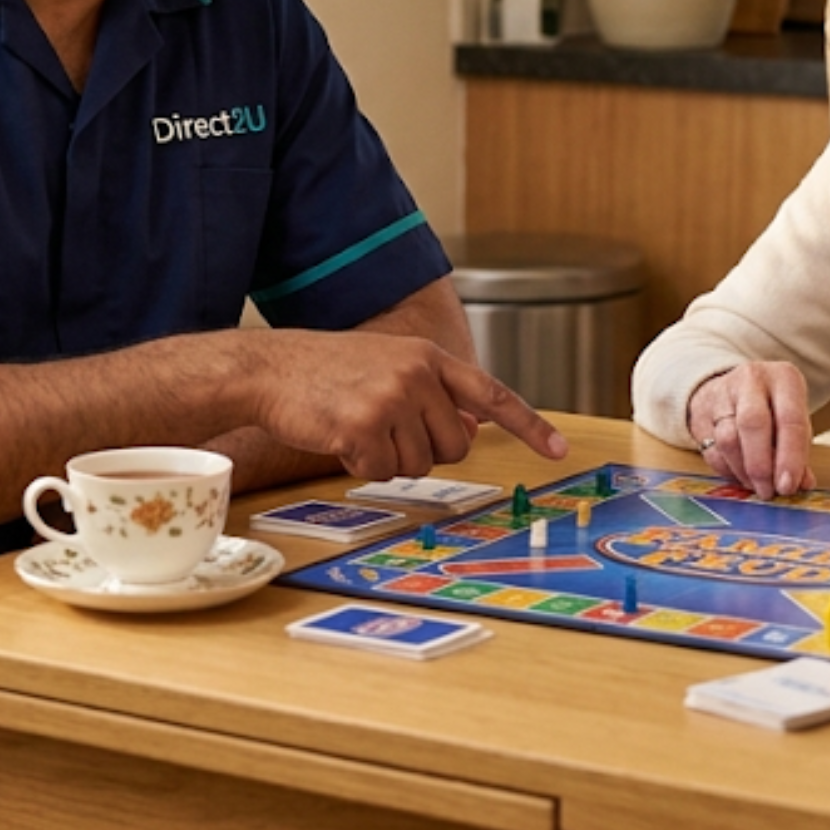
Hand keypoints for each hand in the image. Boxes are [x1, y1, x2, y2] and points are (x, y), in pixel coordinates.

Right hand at [251, 332, 566, 479]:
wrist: (269, 368)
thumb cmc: (326, 372)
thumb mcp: (388, 366)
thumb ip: (431, 393)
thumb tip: (469, 431)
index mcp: (429, 357)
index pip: (492, 394)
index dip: (529, 425)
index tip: (559, 451)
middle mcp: (418, 374)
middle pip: (454, 447)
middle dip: (424, 450)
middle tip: (384, 429)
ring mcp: (392, 398)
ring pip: (419, 465)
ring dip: (387, 459)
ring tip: (355, 424)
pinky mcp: (364, 425)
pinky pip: (381, 473)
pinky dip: (359, 465)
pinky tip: (339, 436)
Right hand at [685, 362, 811, 497]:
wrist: (733, 387)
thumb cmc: (773, 407)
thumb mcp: (793, 419)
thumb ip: (799, 451)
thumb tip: (802, 483)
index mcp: (784, 378)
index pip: (790, 419)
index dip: (790, 457)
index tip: (788, 486)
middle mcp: (751, 380)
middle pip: (753, 423)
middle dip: (761, 465)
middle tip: (769, 491)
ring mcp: (722, 394)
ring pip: (728, 439)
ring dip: (743, 471)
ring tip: (757, 487)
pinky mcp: (700, 413)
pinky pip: (712, 450)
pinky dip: (728, 471)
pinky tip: (741, 477)